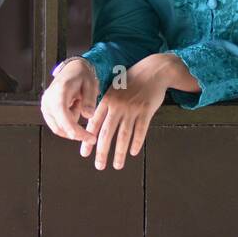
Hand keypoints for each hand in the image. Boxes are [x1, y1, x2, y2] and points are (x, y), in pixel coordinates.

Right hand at [40, 58, 99, 145]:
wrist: (72, 69)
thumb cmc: (81, 75)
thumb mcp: (91, 84)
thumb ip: (89, 100)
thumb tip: (88, 115)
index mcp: (59, 92)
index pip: (62, 116)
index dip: (74, 129)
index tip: (87, 137)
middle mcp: (48, 100)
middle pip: (60, 127)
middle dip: (76, 130)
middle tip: (88, 124)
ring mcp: (45, 106)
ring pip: (59, 128)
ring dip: (72, 124)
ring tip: (78, 104)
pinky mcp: (47, 111)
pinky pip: (58, 125)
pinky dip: (68, 121)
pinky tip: (73, 107)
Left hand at [81, 54, 174, 169]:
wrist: (153, 71)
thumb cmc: (132, 81)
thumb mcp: (114, 88)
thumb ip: (106, 104)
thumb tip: (95, 124)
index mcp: (107, 100)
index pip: (94, 123)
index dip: (88, 139)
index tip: (84, 154)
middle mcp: (118, 105)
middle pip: (107, 133)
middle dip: (102, 152)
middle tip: (99, 166)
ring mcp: (132, 108)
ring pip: (124, 135)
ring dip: (120, 152)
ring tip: (117, 165)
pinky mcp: (146, 111)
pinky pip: (140, 130)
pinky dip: (136, 143)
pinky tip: (133, 153)